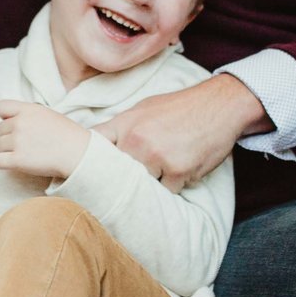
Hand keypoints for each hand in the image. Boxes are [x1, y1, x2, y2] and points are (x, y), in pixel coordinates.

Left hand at [0, 100, 93, 181]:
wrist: (79, 153)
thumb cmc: (66, 135)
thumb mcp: (47, 114)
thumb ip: (27, 114)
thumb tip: (8, 118)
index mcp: (28, 109)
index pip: (0, 106)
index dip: (5, 116)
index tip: (14, 124)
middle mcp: (20, 123)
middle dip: (9, 136)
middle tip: (26, 143)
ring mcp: (18, 141)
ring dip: (7, 150)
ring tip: (26, 152)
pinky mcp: (18, 160)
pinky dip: (4, 163)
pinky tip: (16, 162)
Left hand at [95, 74, 266, 188]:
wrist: (220, 105)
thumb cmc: (181, 107)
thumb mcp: (145, 108)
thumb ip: (123, 128)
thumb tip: (100, 146)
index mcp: (125, 123)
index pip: (93, 144)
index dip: (82, 160)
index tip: (75, 171)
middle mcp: (136, 140)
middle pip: (116, 174)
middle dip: (123, 178)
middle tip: (129, 180)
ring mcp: (156, 156)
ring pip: (141, 186)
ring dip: (151, 182)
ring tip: (165, 165)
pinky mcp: (177, 171)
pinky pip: (166, 191)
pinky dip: (173, 185)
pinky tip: (183, 166)